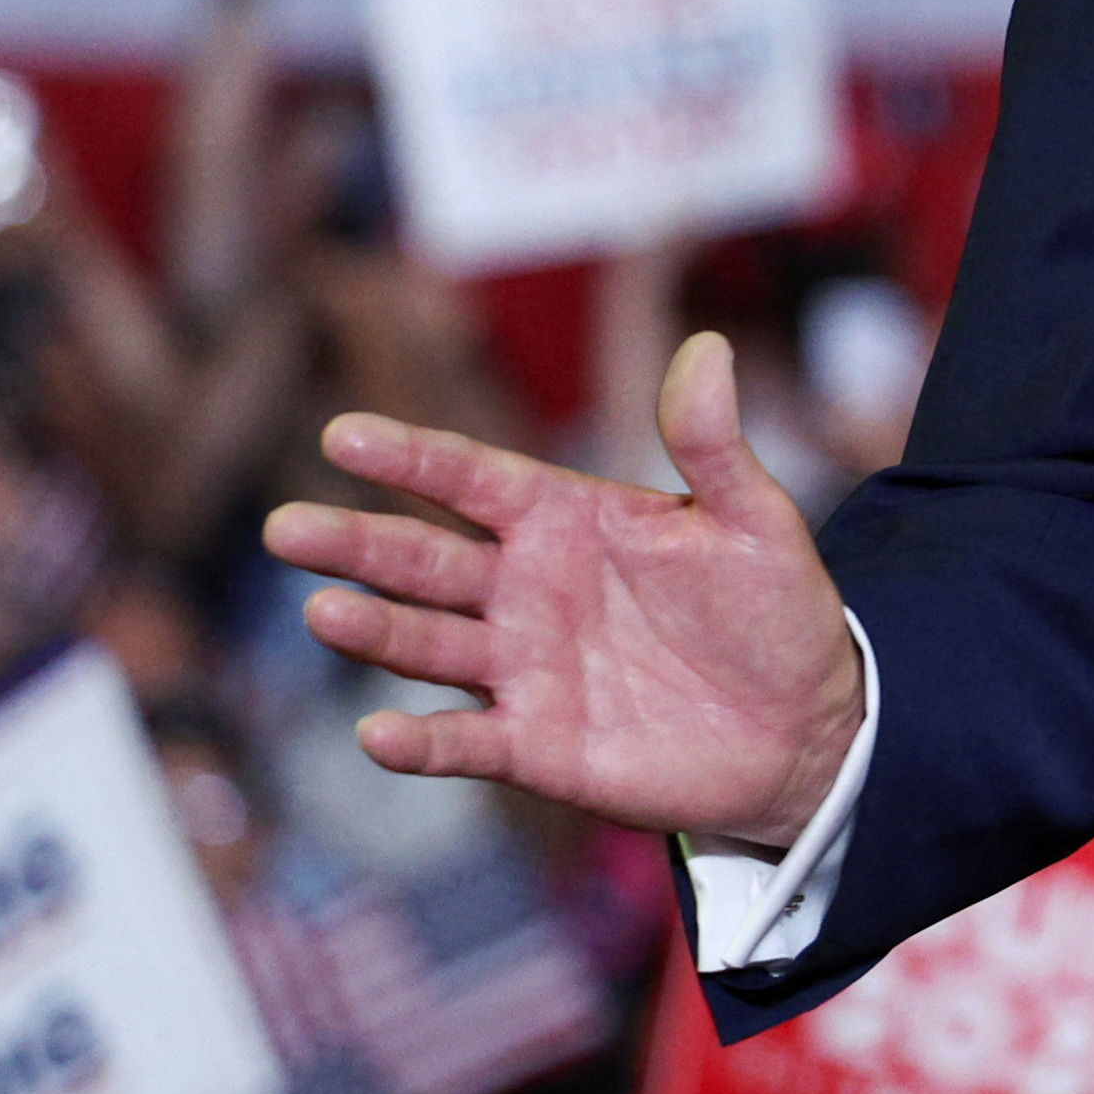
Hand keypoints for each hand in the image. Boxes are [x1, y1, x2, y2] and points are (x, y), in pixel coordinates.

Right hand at [264, 331, 866, 843]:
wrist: (806, 727)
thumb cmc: (773, 612)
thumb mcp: (755, 522)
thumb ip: (715, 445)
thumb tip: (707, 348)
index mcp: (566, 519)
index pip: (472, 479)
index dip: (410, 458)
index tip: (342, 435)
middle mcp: (526, 588)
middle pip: (423, 559)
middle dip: (356, 543)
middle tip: (287, 527)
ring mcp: (522, 668)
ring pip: (427, 644)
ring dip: (374, 631)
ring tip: (323, 613)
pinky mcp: (535, 744)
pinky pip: (464, 742)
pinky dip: (420, 742)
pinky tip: (377, 733)